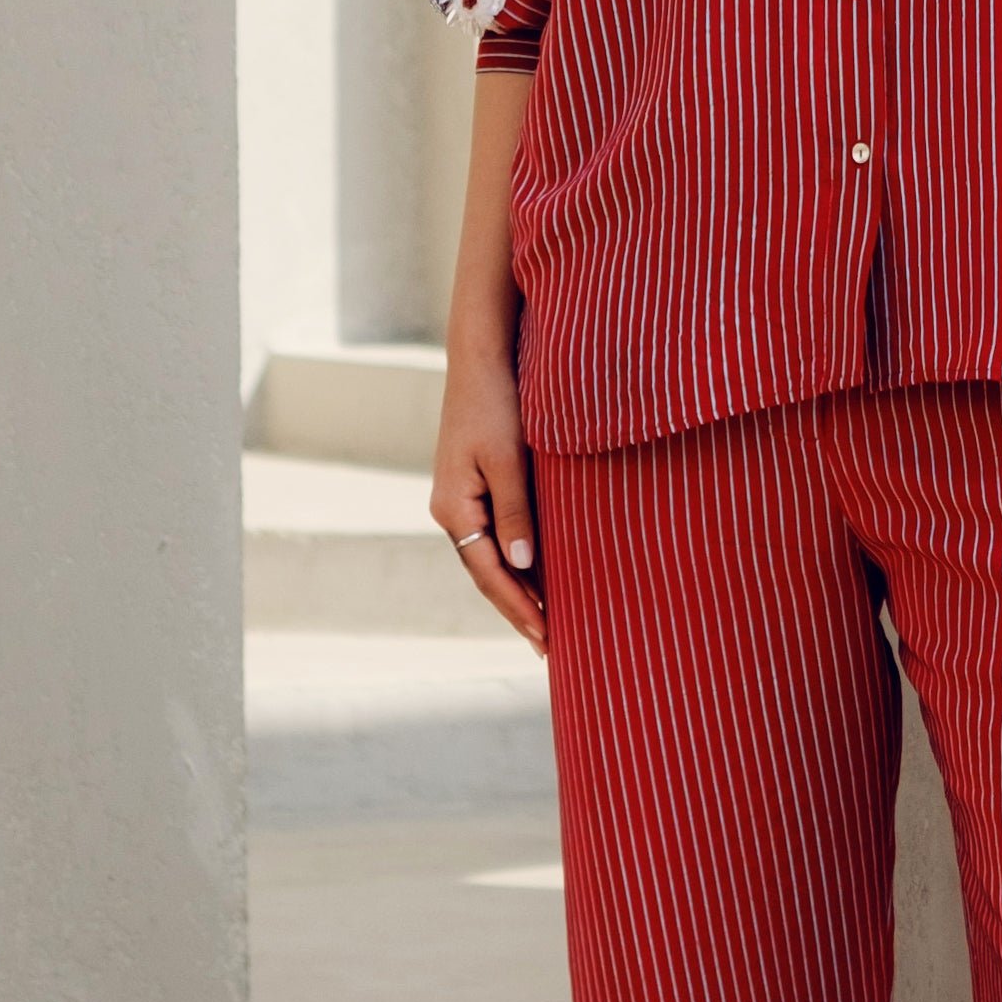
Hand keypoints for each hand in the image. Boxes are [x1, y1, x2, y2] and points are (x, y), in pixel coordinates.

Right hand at [429, 337, 545, 651]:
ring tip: (547, 620)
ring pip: (490, 556)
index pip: (490, 574)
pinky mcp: (474, 484)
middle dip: (518, 609)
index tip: (547, 638)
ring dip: (517, 588)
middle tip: (550, 646)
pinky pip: (495, 534)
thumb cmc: (497, 401)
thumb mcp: (508, 458)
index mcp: (454, 508)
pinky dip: (515, 559)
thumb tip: (521, 564)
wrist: (481, 356)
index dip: (520, 608)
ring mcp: (460, 497)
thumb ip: (514, 512)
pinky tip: (536, 571)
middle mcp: (451, 509)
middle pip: (486, 573)